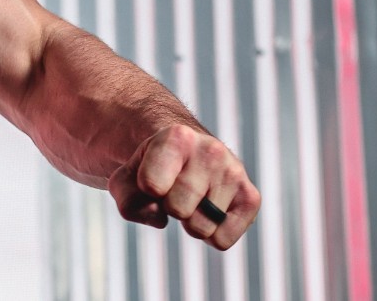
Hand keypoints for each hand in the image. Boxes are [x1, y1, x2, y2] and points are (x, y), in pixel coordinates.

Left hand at [107, 123, 260, 249]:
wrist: (185, 156)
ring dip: (190, 222)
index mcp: (176, 137)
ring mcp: (234, 173)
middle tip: (174, 189)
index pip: (151, 185)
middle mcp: (211, 150)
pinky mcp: (251, 197)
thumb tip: (161, 218)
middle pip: (177, 210)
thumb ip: (128, 200)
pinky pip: (222, 240)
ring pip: (201, 228)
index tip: (151, 175)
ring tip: (192, 198)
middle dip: (169, 207)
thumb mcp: (125, 178)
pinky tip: (209, 211)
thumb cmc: (151, 169)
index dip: (146, 189)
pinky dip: (210, 235)